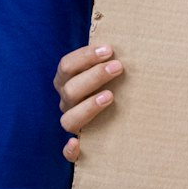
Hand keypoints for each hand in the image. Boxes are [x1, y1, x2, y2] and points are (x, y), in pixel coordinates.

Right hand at [56, 43, 124, 162]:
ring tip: (110, 96)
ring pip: (68, 119)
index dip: (85, 56)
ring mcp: (71, 122)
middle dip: (94, 76)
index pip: (67, 65)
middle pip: (70, 89)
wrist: (120, 113)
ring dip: (88, 107)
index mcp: (67, 80)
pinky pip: (67, 154)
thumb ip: (109, 56)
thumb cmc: (114, 83)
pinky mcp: (78, 146)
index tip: (109, 50)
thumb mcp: (109, 68)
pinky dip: (69, 150)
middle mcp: (67, 101)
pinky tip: (76, 144)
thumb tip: (121, 34)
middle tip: (118, 67)